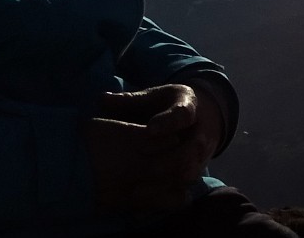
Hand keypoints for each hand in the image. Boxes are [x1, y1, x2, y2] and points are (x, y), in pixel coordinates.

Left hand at [88, 84, 224, 210]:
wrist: (202, 115)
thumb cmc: (168, 105)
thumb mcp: (153, 97)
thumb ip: (129, 100)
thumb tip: (102, 99)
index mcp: (188, 106)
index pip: (182, 114)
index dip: (168, 123)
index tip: (150, 130)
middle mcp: (199, 132)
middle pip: (193, 148)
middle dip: (172, 159)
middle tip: (149, 167)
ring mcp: (200, 155)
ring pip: (192, 171)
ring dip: (170, 181)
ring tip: (144, 189)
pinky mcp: (194, 172)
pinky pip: (186, 188)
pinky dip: (167, 198)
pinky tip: (146, 207)